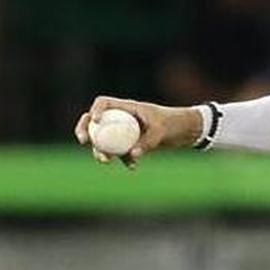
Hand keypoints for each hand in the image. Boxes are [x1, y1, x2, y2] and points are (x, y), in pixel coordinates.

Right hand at [75, 96, 202, 167]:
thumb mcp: (161, 131)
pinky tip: (132, 167)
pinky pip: (120, 152)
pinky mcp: (130, 143)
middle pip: (94, 121)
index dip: (95, 110)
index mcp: (127, 107)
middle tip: (84, 142)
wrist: (185, 131)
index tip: (95, 121)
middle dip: (85, 130)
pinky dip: (123, 159)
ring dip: (100, 150)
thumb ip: (147, 141)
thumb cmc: (173, 124)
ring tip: (105, 160)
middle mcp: (122, 118)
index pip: (104, 103)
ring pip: (103, 140)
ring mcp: (124, 131)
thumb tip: (132, 154)